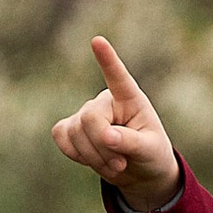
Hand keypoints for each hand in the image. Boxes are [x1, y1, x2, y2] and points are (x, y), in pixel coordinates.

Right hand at [50, 35, 180, 209]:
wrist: (137, 171)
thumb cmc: (150, 153)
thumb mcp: (150, 150)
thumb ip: (131, 141)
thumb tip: (107, 136)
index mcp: (130, 98)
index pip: (118, 77)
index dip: (107, 59)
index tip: (97, 41)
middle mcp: (105, 101)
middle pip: (90, 118)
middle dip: (103, 147)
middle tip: (121, 163)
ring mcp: (86, 113)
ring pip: (75, 132)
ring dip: (94, 157)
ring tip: (114, 164)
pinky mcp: (71, 127)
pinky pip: (61, 137)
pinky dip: (75, 154)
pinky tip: (92, 159)